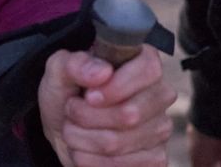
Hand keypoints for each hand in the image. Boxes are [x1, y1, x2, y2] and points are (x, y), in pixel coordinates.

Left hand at [36, 46, 176, 166]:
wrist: (64, 130)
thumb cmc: (68, 94)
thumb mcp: (60, 71)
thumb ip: (75, 64)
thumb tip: (102, 72)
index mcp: (144, 63)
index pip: (147, 70)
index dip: (115, 86)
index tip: (88, 95)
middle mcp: (160, 95)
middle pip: (129, 114)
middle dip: (86, 117)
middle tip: (71, 111)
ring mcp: (160, 130)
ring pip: (117, 143)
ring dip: (81, 139)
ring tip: (73, 130)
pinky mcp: (155, 159)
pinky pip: (120, 166)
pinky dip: (90, 160)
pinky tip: (85, 150)